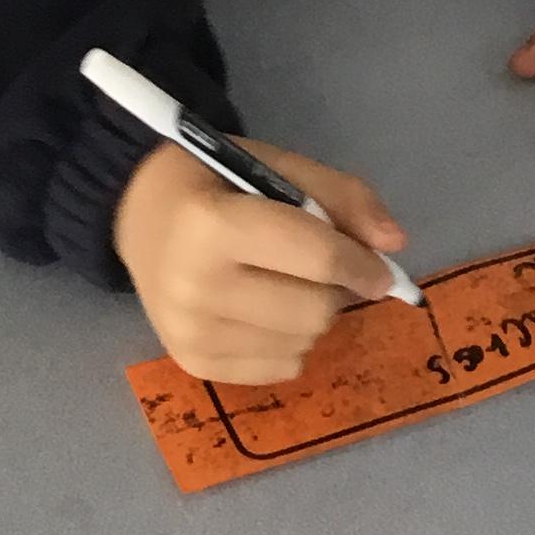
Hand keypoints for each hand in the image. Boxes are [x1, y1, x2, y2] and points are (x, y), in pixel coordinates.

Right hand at [112, 138, 406, 384]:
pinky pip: (280, 367)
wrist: (140, 211)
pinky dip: (290, 342)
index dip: (362, 264)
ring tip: (284, 283)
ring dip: (312, 315)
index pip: (315, 257)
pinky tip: (263, 310)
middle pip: (314, 309)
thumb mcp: (277, 167)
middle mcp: (195, 285)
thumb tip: (394, 243)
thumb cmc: (215, 182)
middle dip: (333, 288)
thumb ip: (340, 196)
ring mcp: (189, 332)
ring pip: (303, 343)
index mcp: (213, 225)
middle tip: (316, 267)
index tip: (383, 270)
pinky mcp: (191, 362)